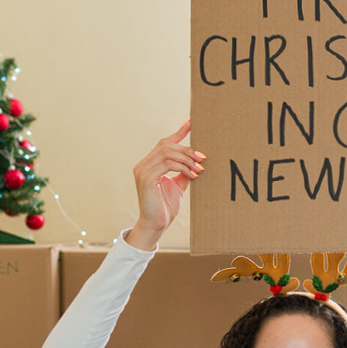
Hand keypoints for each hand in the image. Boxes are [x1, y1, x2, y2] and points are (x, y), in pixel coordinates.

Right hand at [128, 121, 204, 247]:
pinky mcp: (146, 178)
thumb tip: (196, 160)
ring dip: (187, 159)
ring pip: (167, 152)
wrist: (156, 225)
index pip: (164, 143)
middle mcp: (143, 164)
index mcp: (149, 164)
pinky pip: (167, 165)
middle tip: (203, 158)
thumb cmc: (165, 207)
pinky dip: (182, 167)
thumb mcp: (178, 185)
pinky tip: (192, 175)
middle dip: (187, 150)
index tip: (192, 122)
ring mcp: (143, 170)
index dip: (179, 132)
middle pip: (166, 145)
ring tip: (200, 169)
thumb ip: (183, 172)